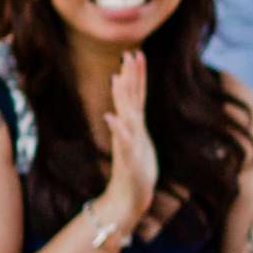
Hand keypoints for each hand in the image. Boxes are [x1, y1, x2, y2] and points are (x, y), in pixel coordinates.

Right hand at [99, 50, 156, 226]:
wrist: (128, 199)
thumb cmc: (136, 172)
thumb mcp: (140, 143)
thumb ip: (134, 125)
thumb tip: (131, 110)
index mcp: (135, 126)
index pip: (137, 95)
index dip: (138, 75)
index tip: (137, 53)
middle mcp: (129, 131)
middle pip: (130, 99)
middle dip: (130, 77)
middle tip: (129, 54)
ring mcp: (127, 144)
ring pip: (125, 116)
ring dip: (121, 98)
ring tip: (118, 78)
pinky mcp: (127, 160)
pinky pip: (122, 142)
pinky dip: (118, 130)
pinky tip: (112, 118)